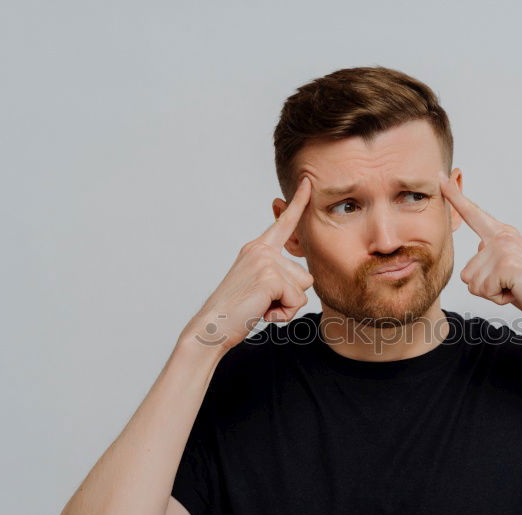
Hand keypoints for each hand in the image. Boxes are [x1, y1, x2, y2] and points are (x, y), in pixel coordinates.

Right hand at [180, 177, 314, 351]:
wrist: (212, 326)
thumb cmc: (236, 311)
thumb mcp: (258, 285)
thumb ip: (278, 274)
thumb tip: (306, 277)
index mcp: (258, 249)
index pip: (283, 223)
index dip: (298, 203)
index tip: (308, 181)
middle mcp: (261, 250)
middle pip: (304, 275)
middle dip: (290, 297)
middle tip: (261, 302)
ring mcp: (265, 261)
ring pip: (303, 289)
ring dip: (287, 306)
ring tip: (261, 307)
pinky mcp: (270, 277)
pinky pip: (297, 300)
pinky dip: (284, 314)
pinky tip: (262, 312)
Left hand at [439, 172, 521, 330]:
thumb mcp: (508, 267)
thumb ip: (491, 256)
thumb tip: (480, 247)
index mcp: (502, 234)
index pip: (473, 214)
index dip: (455, 197)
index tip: (440, 178)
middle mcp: (502, 237)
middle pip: (466, 272)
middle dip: (485, 287)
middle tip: (511, 286)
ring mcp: (504, 249)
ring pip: (472, 283)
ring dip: (492, 293)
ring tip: (515, 288)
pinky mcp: (506, 264)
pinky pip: (483, 290)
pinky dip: (498, 298)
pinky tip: (516, 292)